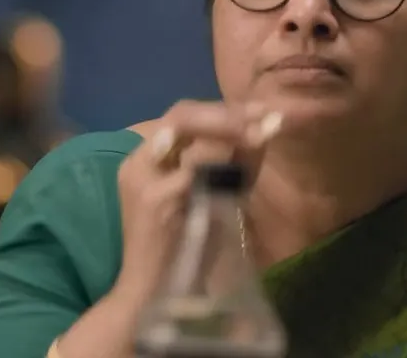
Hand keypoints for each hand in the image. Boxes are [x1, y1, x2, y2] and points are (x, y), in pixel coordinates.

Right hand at [110, 100, 281, 302]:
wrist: (152, 296)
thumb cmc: (183, 252)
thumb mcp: (211, 200)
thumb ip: (233, 165)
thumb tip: (269, 126)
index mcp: (145, 161)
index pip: (182, 117)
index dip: (224, 110)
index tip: (263, 111)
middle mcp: (137, 163)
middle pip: (181, 115)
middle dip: (228, 114)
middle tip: (267, 118)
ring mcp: (144, 180)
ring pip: (188, 135)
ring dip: (229, 130)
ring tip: (262, 134)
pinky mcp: (156, 200)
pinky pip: (197, 169)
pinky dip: (226, 163)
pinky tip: (248, 165)